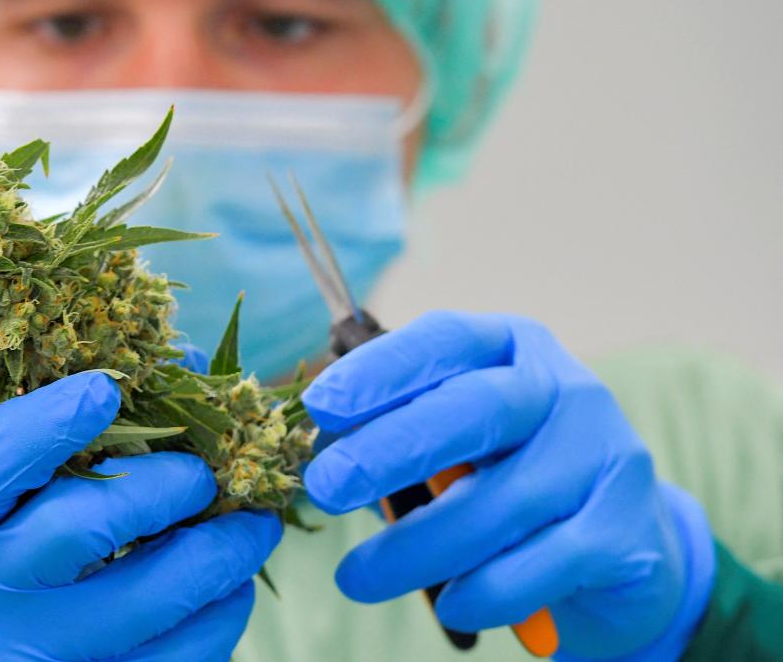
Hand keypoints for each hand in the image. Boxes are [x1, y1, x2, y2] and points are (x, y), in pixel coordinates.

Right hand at [0, 371, 281, 660]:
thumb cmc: (3, 567)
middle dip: (166, 487)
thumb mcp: (4, 505)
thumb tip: (192, 368)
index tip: (107, 388)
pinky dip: (219, 614)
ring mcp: (29, 655)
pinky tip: (229, 588)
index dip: (48, 423)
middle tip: (207, 476)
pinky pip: (177, 657)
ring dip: (220, 551)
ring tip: (254, 526)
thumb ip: (71, 437)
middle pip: (82, 526)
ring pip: (147, 597)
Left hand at [300, 311, 715, 659]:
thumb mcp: (455, 444)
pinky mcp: (627, 531)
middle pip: (475, 408)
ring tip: (358, 578)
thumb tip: (320, 455)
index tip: (319, 407)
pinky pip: (546, 562)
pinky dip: (489, 588)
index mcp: (511, 348)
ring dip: (419, 545)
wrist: (625, 549)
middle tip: (325, 488)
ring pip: (502, 500)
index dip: (378, 371)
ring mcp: (605, 455)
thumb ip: (398, 438)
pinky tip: (453, 605)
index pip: (443, 341)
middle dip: (390, 448)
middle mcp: (565, 388)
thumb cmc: (508, 482)